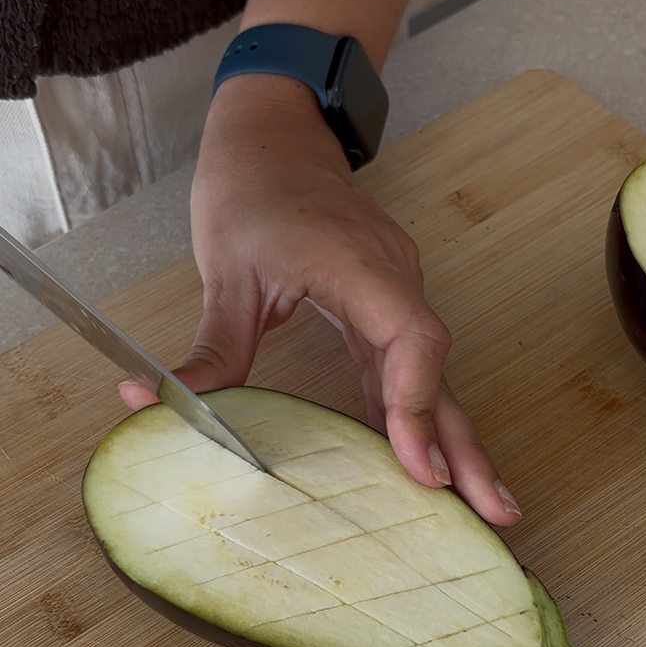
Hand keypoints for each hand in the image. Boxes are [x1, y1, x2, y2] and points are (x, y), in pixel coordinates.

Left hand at [120, 74, 520, 526]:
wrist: (276, 134)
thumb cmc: (252, 187)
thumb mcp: (225, 270)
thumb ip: (208, 348)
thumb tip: (147, 403)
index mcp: (357, 263)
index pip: (412, 336)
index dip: (417, 404)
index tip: (421, 468)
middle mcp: (393, 278)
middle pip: (439, 370)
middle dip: (465, 445)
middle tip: (497, 513)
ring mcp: (396, 289)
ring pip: (433, 373)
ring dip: (453, 438)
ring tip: (480, 504)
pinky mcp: (386, 303)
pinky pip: (409, 365)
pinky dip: (419, 413)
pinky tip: (425, 460)